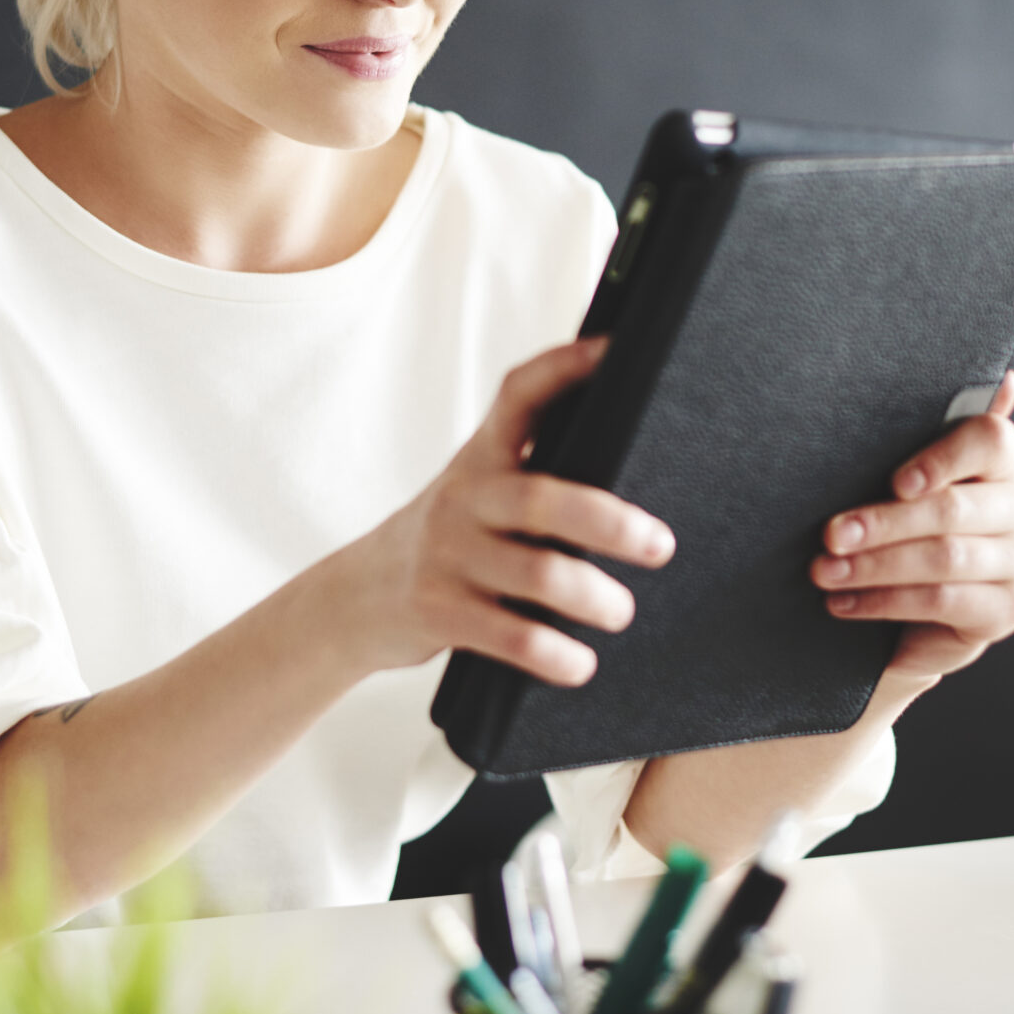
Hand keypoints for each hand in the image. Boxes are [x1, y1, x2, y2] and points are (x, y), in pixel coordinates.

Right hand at [319, 337, 675, 686]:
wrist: (355, 597)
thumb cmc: (446, 542)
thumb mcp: (476, 493)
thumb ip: (533, 476)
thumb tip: (631, 470)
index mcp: (480, 458)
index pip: (519, 396)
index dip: (565, 368)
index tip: (614, 351)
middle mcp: (463, 499)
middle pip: (542, 499)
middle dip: (608, 522)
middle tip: (659, 545)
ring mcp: (448, 556)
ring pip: (536, 574)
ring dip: (592, 597)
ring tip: (620, 611)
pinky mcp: (439, 612)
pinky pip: (509, 636)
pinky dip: (554, 653)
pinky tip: (579, 661)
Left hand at [810, 372, 1013, 685]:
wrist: (931, 605)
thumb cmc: (916, 522)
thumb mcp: (915, 475)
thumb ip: (938, 428)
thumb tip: (1005, 380)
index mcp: (1007, 462)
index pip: (990, 441)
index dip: (942, 458)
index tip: (895, 481)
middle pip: (954, 509)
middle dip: (884, 523)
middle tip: (830, 535)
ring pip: (944, 559)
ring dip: (875, 566)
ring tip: (825, 571)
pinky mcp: (1009, 609)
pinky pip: (942, 602)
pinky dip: (885, 602)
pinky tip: (845, 602)